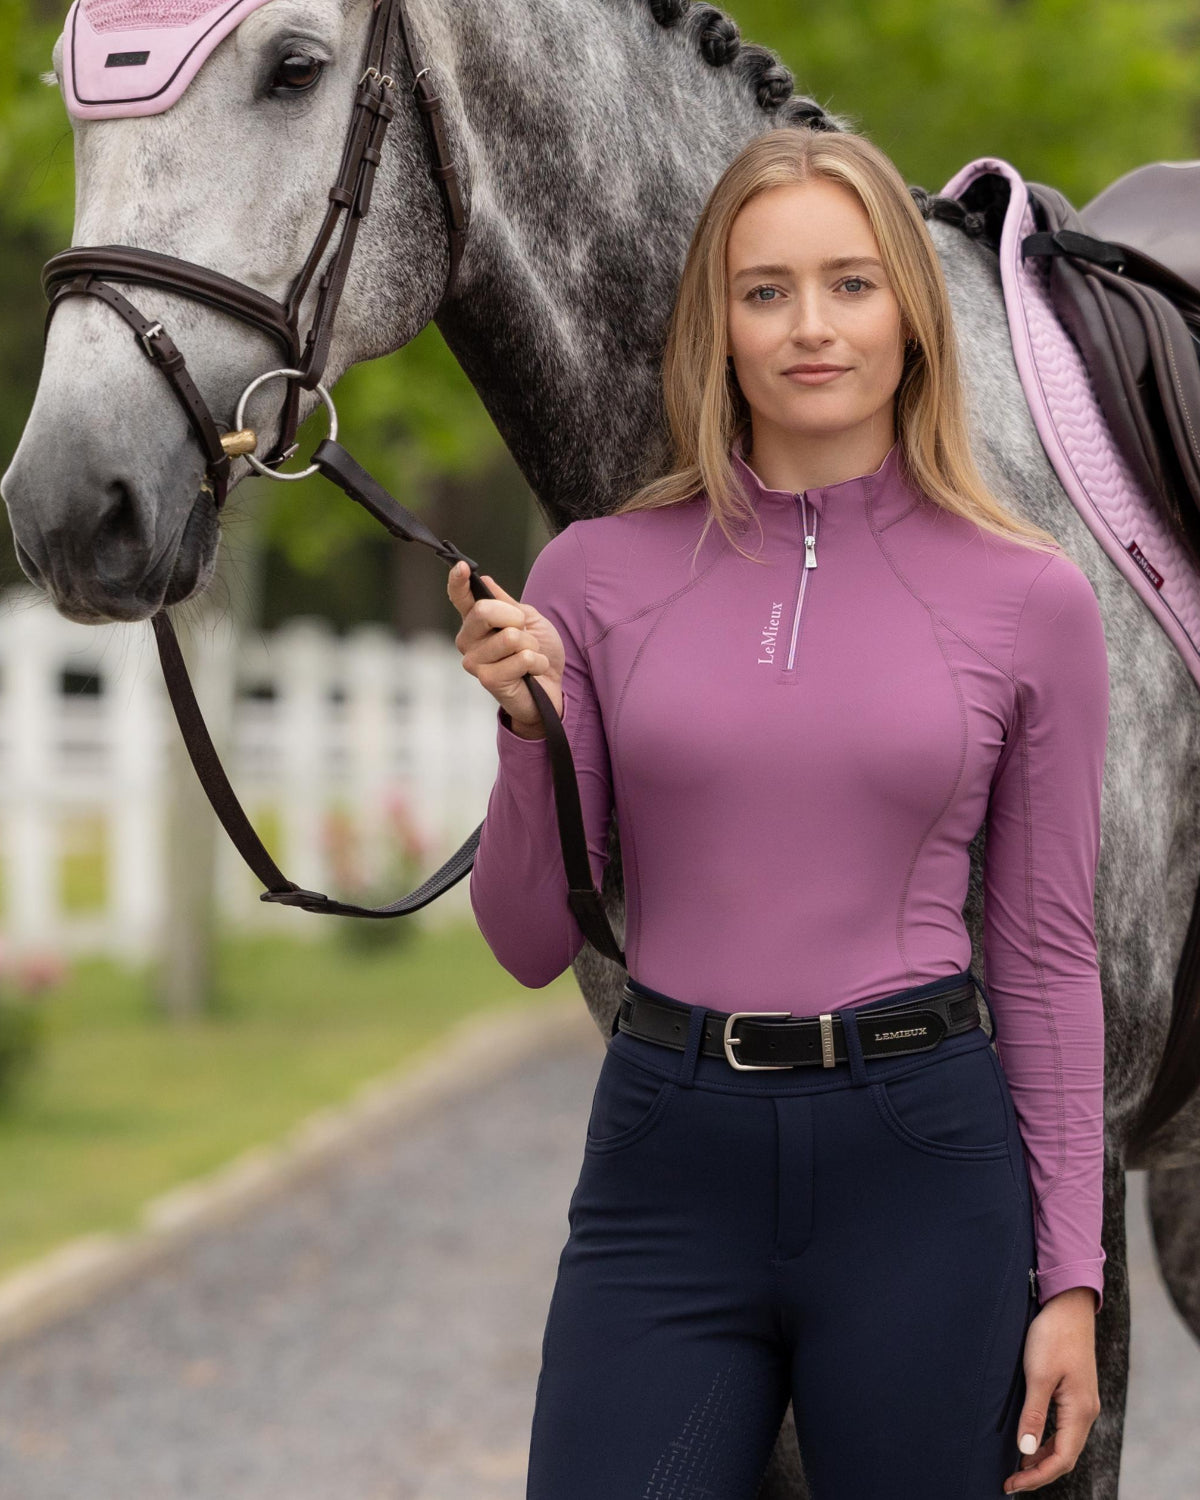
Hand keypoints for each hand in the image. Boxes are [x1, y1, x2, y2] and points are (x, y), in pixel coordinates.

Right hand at [447, 560, 564, 734]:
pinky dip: (537, 662)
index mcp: (476, 622)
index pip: (460, 597)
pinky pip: (521, 658)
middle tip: (524, 635)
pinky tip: (532, 672)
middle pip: (484, 611)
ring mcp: (474, 661)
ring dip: (531, 646)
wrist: (554, 686)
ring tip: (529, 657)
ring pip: (509, 637)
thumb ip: (506, 602)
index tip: (461, 566)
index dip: (458, 581)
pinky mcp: (487, 680)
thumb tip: (484, 580)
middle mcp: (468, 640)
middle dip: (515, 619)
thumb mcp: (528, 620)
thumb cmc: (539, 652)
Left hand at [1005, 1287, 1100, 1491]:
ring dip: (1041, 1456)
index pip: (1061, 1459)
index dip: (1036, 1476)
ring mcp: (1082, 1402)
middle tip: (1010, 1480)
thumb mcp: (1038, 1375)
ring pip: (1064, 1442)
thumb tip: (1025, 1450)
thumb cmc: (1053, 1335)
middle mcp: (1086, 1411)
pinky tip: (1030, 1438)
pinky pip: (1063, 1427)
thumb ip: (1034, 1414)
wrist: (1068, 1305)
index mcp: (1080, 1411)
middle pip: (1065, 1455)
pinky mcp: (1075, 1392)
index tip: (1012, 1485)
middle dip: (1038, 1471)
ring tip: (1016, 1466)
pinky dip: (1046, 1439)